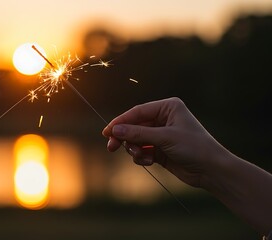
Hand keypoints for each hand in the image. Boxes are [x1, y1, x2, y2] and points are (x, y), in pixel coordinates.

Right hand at [102, 97, 228, 187]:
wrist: (212, 170)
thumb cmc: (194, 147)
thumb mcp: (165, 138)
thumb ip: (138, 133)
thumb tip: (115, 129)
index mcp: (167, 108)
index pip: (137, 112)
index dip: (121, 121)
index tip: (107, 132)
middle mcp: (163, 119)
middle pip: (134, 126)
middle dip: (124, 137)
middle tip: (112, 146)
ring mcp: (161, 135)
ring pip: (136, 139)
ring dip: (134, 149)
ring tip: (140, 156)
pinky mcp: (160, 149)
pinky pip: (142, 150)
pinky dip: (141, 156)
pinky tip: (148, 161)